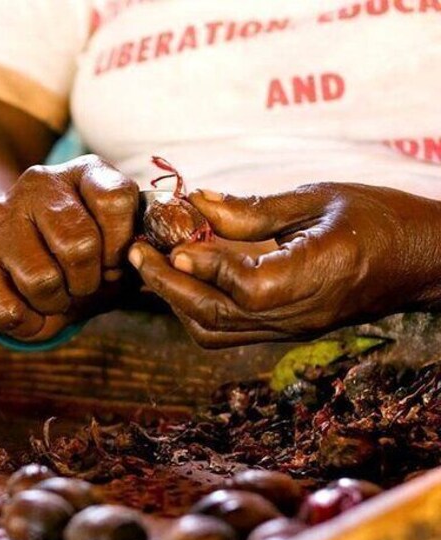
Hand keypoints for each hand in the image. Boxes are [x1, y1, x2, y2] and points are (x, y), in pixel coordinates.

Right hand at [0, 155, 138, 339]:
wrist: (13, 252)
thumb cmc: (78, 253)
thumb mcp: (116, 244)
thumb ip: (142, 250)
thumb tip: (167, 264)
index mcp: (85, 172)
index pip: (116, 199)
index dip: (120, 245)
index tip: (113, 262)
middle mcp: (40, 183)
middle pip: (79, 245)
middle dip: (88, 282)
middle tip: (82, 285)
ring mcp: (1, 214)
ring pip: (41, 279)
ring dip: (56, 304)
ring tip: (55, 296)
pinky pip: (9, 309)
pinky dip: (28, 325)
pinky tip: (30, 312)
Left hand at [128, 183, 440, 347]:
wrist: (422, 261)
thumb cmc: (380, 218)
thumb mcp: (320, 199)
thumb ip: (255, 209)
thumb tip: (196, 203)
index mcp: (320, 274)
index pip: (249, 288)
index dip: (206, 266)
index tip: (173, 241)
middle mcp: (299, 313)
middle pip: (217, 317)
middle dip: (168, 284)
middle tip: (136, 251)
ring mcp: (290, 329)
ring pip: (214, 331)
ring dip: (175, 299)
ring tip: (150, 263)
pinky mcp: (282, 331)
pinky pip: (226, 331)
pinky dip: (194, 308)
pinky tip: (181, 277)